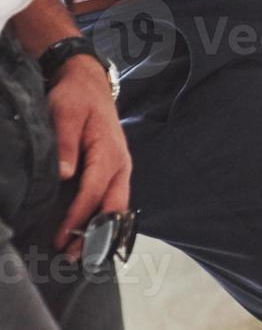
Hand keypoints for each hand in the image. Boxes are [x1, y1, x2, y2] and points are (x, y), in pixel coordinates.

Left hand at [48, 54, 130, 257]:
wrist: (89, 84)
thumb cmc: (76, 98)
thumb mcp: (64, 113)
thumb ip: (65, 143)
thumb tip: (65, 175)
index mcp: (109, 151)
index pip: (94, 191)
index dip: (78, 217)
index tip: (61, 238)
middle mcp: (121, 164)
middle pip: (114, 206)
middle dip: (97, 235)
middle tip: (76, 257)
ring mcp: (121, 168)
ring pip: (118, 206)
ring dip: (103, 232)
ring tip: (81, 254)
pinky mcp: (114, 171)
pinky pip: (114, 200)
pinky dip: (105, 220)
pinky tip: (90, 234)